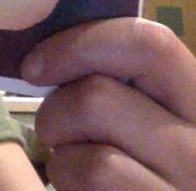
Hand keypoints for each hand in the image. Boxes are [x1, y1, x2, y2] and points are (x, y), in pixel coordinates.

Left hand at [21, 17, 195, 190]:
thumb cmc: (138, 168)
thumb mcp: (142, 119)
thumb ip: (118, 81)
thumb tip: (51, 49)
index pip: (151, 42)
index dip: (81, 43)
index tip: (37, 64)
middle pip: (100, 92)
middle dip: (55, 106)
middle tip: (54, 126)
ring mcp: (185, 182)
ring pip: (87, 136)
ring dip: (58, 143)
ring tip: (72, 159)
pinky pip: (89, 170)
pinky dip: (64, 173)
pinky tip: (80, 188)